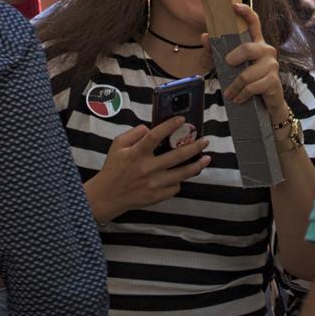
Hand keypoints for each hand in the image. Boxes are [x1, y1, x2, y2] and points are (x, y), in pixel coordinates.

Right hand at [84, 116, 211, 221]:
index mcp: (136, 153)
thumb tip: (151, 128)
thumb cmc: (113, 168)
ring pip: (182, 174)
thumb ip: (134, 133)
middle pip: (177, 155)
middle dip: (195, 146)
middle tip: (205, 141)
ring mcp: (154, 184)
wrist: (108, 196)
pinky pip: (175, 187)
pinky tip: (181, 175)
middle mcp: (147, 168)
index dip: (170, 126)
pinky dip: (179, 180)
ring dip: (197, 165)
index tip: (182, 119)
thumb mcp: (117, 144)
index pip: (155, 136)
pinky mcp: (157, 196)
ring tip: (206, 158)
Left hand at [215, 0, 289, 120]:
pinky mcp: (273, 80)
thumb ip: (216, 52)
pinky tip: (239, 99)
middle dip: (233, 59)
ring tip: (229, 94)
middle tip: (226, 65)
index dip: (245, 12)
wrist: (266, 104)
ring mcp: (272, 65)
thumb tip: (204, 37)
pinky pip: (253, 87)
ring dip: (234, 87)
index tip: (234, 5)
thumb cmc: (247, 81)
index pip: (253, 22)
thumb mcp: (230, 67)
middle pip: (247, 48)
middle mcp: (266, 50)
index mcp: (255, 43)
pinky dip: (242, 95)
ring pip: (247, 73)